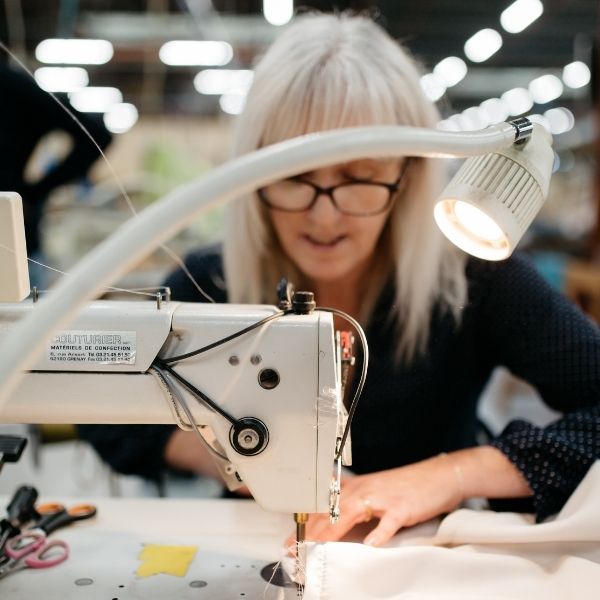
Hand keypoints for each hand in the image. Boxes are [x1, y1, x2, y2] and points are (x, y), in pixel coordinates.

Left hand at [301, 454, 462, 547]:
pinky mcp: (402, 507)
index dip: (305, 525)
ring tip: (317, 548)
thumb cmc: (406, 487)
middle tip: (295, 550)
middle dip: (310, 532)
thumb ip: (355, 508)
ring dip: (331, 531)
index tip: (291, 541)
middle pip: (330, 512)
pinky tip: (371, 545)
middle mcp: (364, 490)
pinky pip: (388, 522)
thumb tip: (333, 526)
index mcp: (356, 488)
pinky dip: (379, 533)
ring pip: (350, 514)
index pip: (323, 508)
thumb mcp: (375, 494)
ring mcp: (382, 498)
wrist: (438, 476)